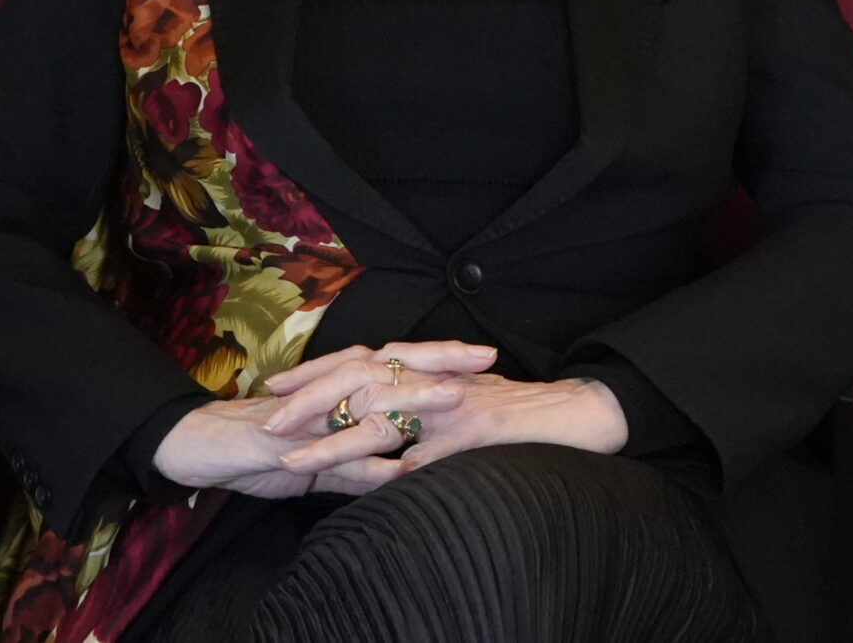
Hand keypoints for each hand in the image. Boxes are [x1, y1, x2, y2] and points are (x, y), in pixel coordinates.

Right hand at [152, 342, 497, 498]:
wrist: (202, 448)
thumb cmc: (263, 448)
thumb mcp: (322, 460)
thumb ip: (362, 465)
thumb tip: (404, 471)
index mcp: (340, 388)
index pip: (398, 365)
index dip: (441, 359)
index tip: (486, 357)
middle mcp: (330, 391)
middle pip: (393, 369)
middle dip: (441, 362)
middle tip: (487, 357)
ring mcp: (310, 413)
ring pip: (369, 403)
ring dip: (412, 402)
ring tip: (454, 398)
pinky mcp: (288, 441)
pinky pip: (332, 453)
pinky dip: (366, 465)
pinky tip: (398, 470)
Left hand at [277, 371, 630, 483]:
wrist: (585, 412)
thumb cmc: (528, 420)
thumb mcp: (468, 419)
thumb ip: (430, 437)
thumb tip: (397, 465)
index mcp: (429, 375)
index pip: (362, 367)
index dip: (317, 376)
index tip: (274, 389)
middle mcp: (436, 382)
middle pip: (359, 382)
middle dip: (309, 400)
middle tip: (267, 420)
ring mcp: (455, 404)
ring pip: (383, 417)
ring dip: (333, 439)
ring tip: (292, 458)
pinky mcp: (479, 429)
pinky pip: (432, 450)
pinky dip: (399, 467)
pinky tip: (368, 484)